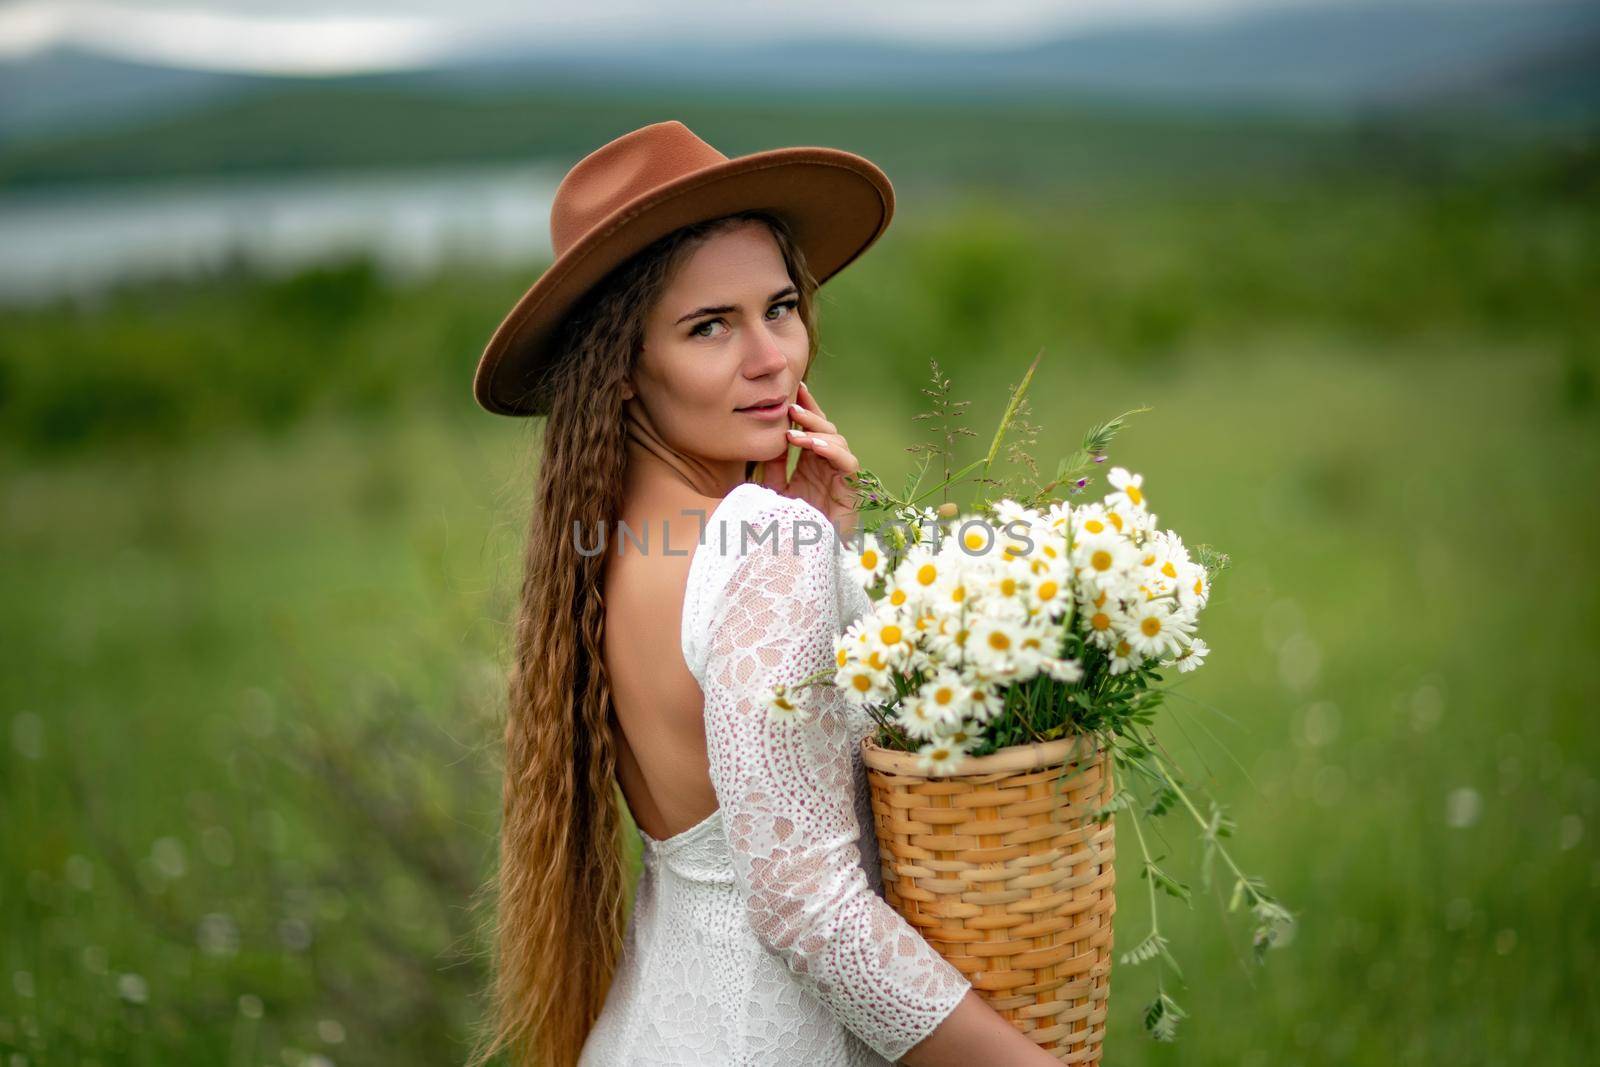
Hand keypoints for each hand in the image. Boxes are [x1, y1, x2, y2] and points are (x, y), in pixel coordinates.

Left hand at [758, 380, 860, 539]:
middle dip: (811, 414)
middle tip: (792, 404)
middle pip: (827, 429)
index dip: (807, 408)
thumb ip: (773, 466)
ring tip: (794, 432)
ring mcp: (841, 478)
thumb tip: (767, 437)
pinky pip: (847, 463)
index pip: (813, 429)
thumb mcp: (774, 491)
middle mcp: (828, 468)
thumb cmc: (789, 528)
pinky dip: (831, 451)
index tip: (794, 389)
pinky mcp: (851, 491)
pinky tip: (812, 446)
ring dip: (817, 432)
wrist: (806, 559)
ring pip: (838, 441)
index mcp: (812, 465)